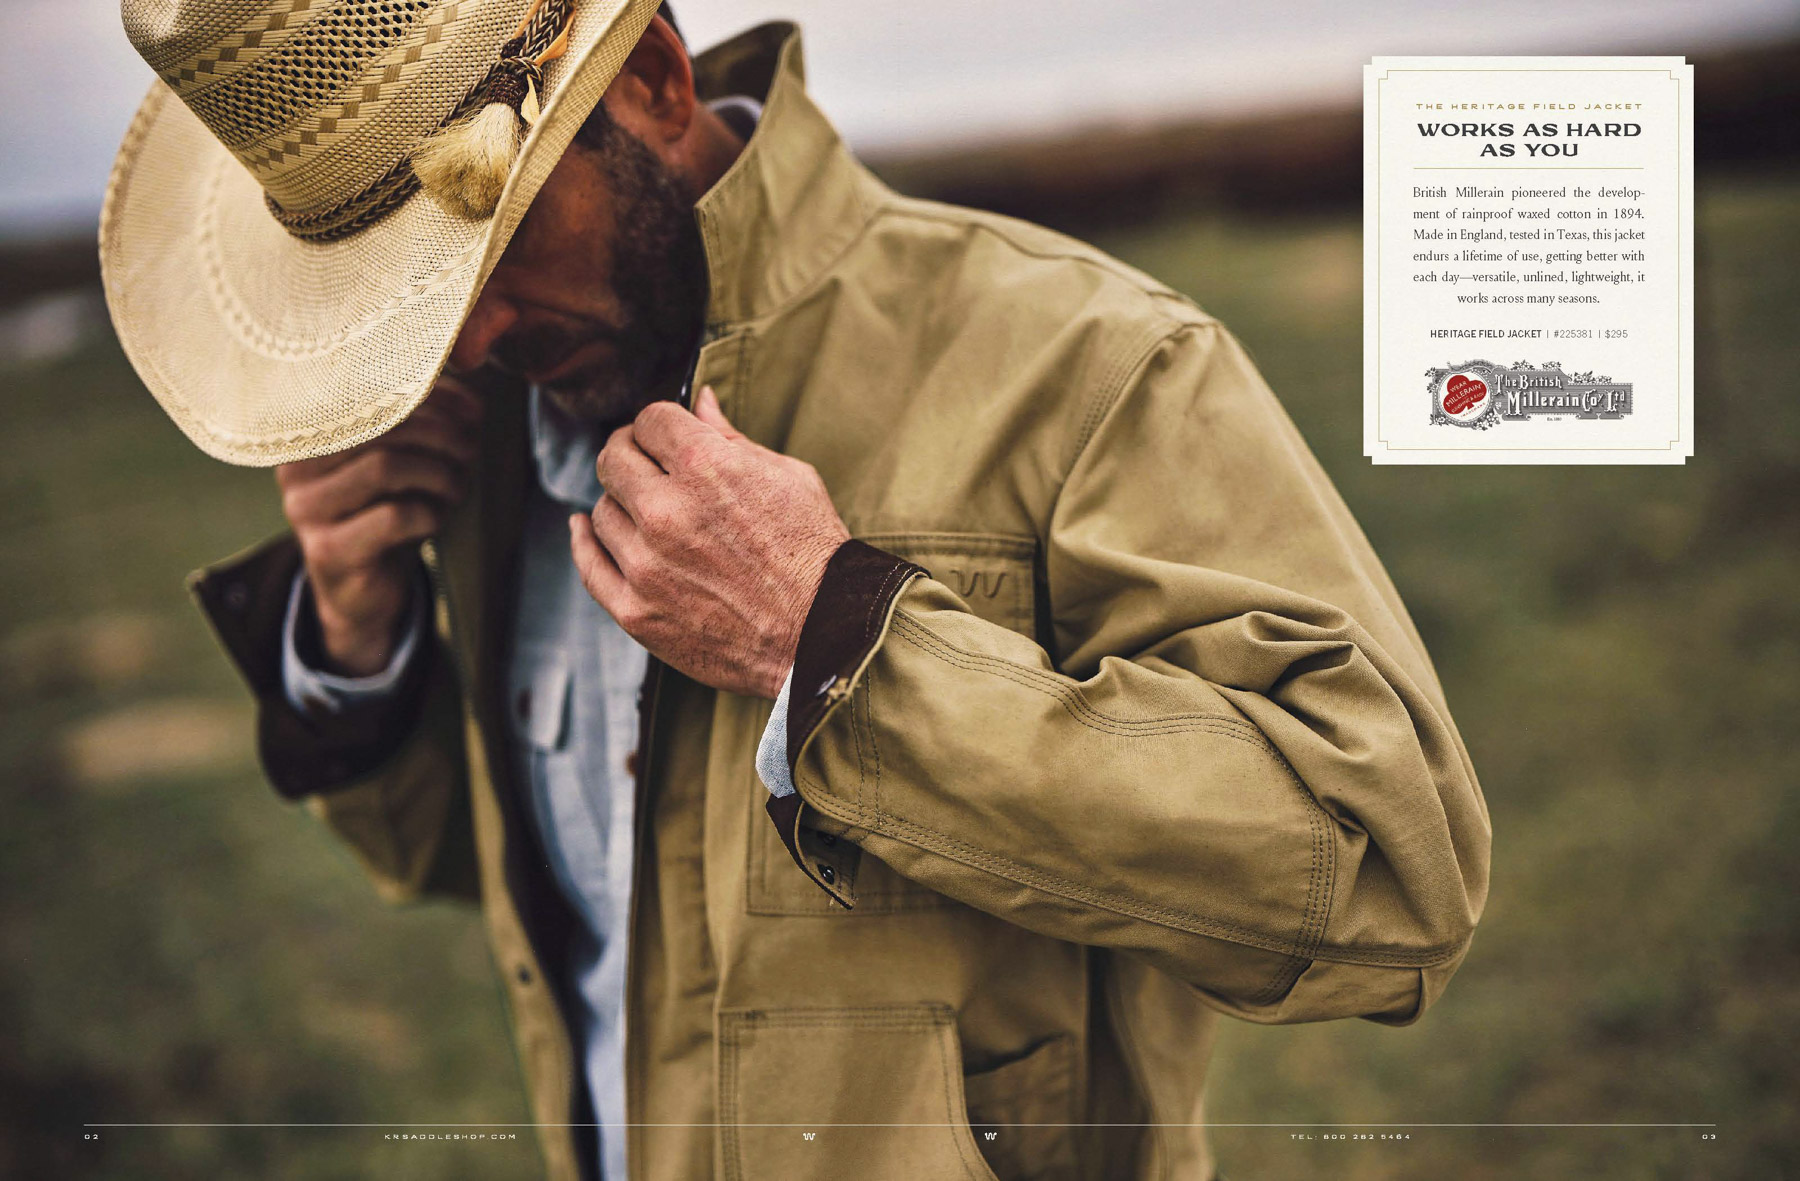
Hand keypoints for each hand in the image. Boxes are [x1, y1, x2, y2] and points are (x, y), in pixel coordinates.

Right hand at [274, 375, 484, 675]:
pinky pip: (393, 516)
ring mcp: (306, 510)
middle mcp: (296, 466)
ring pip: (385, 467)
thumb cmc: (385, 514)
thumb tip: (471, 401)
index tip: (473, 412)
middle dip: (441, 436)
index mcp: (311, 432)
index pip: (371, 392)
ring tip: (456, 488)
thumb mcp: (407, 461)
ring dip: (438, 474)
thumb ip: (430, 424)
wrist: (361, 591)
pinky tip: (435, 519)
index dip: (430, 396)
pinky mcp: (328, 551)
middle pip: (381, 426)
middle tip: (470, 453)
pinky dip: (429, 513)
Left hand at [569, 386, 849, 698]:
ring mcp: (646, 564)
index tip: (664, 437)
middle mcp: (667, 512)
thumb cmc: (814, 554)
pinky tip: (589, 528)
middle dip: (631, 453)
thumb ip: (732, 437)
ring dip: (622, 504)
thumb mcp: (788, 478)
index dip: (659, 424)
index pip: (649, 419)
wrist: (821, 638)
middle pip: (613, 458)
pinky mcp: (635, 610)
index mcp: (707, 467)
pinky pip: (589, 564)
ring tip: (649, 513)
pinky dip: (585, 541)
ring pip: (602, 510)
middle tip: (646, 464)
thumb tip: (699, 400)